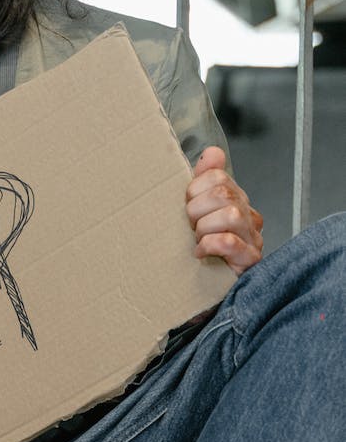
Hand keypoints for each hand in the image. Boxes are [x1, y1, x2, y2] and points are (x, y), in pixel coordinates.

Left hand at [186, 147, 262, 275]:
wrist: (208, 290)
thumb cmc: (203, 250)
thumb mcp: (198, 212)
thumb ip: (205, 180)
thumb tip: (213, 152)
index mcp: (236, 199)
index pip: (218, 177)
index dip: (195, 190)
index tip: (186, 207)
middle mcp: (249, 216)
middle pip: (224, 193)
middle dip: (197, 210)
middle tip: (190, 227)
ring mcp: (253, 238)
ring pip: (231, 214)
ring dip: (205, 227)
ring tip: (198, 240)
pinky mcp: (251, 260)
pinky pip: (230, 242)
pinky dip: (210, 244)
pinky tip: (201, 252)